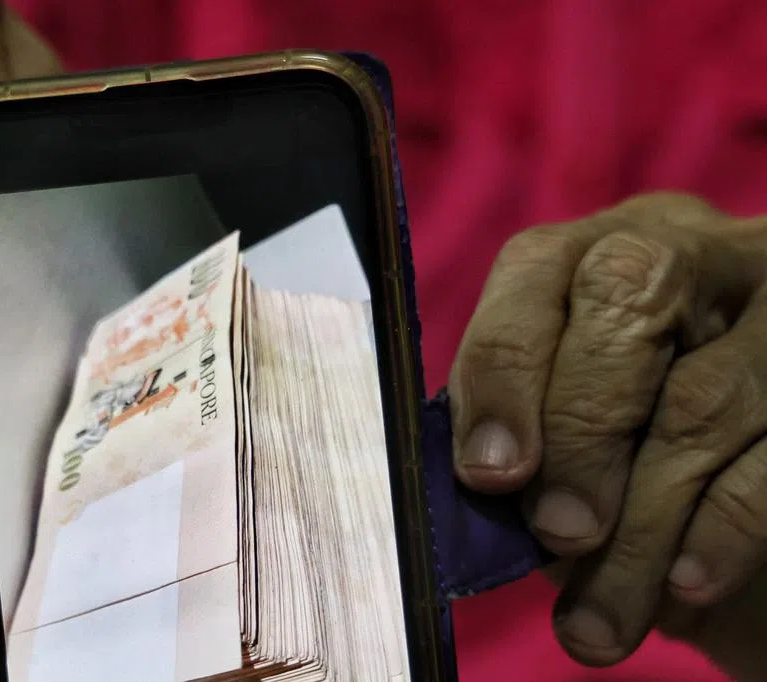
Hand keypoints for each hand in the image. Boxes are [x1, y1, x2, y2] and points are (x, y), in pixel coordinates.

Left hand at [449, 193, 766, 677]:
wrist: (733, 517)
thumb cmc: (620, 465)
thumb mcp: (559, 436)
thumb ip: (522, 435)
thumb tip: (485, 473)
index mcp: (602, 254)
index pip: (539, 270)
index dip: (505, 368)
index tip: (490, 471)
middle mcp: (696, 256)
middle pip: (629, 297)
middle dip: (580, 426)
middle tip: (560, 530)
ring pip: (706, 396)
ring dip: (643, 523)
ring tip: (599, 614)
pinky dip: (723, 529)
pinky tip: (685, 584)